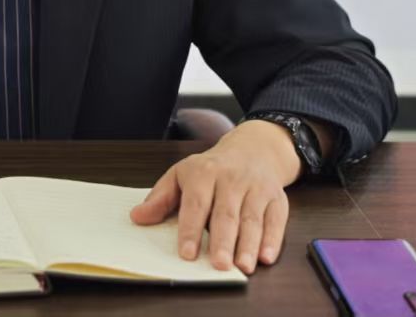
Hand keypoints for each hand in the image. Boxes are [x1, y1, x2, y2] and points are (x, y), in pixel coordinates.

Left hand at [129, 120, 300, 273]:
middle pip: (226, 213)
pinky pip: (276, 219)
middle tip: (219, 265)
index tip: (186, 253)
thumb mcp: (182, 174)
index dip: (191, 229)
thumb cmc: (212, 168)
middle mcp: (231, 179)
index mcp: (204, 172)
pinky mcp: (277, 198)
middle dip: (223, 241)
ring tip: (243, 267)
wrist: (253, 149)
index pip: (196, 203)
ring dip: (249, 244)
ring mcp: (256, 188)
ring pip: (252, 218)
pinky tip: (266, 256)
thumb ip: (161, 198)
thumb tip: (137, 217)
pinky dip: (273, 239)